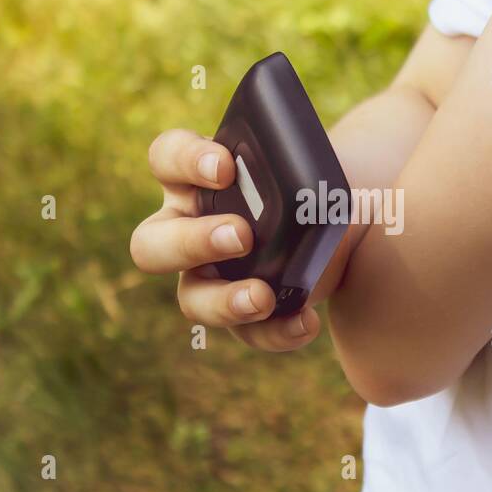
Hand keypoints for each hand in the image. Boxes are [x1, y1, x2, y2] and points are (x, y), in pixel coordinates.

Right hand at [129, 128, 320, 350]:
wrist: (340, 224)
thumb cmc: (308, 182)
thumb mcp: (307, 166)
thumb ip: (304, 165)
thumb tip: (326, 176)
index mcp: (193, 179)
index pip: (166, 159)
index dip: (186, 161)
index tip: (226, 167)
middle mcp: (187, 228)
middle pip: (151, 244)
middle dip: (191, 242)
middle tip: (241, 236)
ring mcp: (209, 276)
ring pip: (191, 300)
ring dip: (222, 301)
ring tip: (262, 297)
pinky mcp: (241, 311)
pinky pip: (247, 332)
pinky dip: (276, 331)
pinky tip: (305, 321)